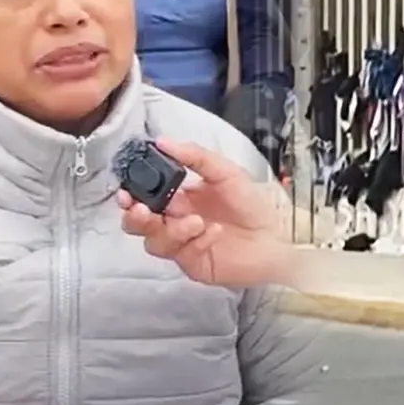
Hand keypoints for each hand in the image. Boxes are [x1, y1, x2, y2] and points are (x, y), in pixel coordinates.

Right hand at [117, 138, 294, 287]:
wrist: (276, 236)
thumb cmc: (252, 204)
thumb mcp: (225, 172)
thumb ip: (195, 156)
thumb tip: (163, 141)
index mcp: (179, 197)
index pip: (144, 197)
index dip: (131, 196)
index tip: (127, 192)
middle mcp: (175, 221)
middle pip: (139, 224)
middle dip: (135, 218)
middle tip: (142, 211)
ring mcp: (182, 245)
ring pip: (155, 242)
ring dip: (172, 230)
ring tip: (196, 222)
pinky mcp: (193, 264)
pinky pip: (183, 254)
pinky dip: (196, 240)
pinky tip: (215, 231)